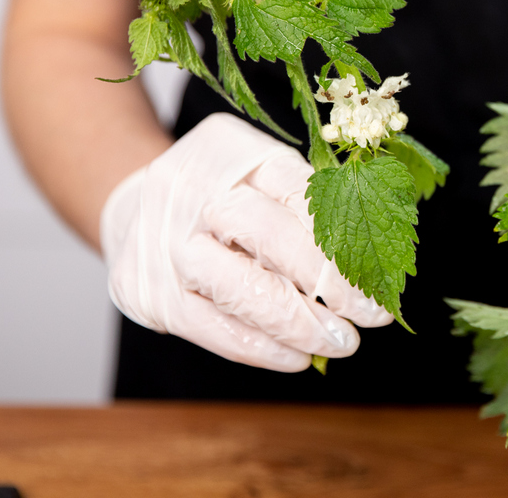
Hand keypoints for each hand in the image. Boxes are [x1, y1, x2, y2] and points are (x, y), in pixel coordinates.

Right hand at [100, 113, 391, 370]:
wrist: (129, 208)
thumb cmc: (219, 194)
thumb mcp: (258, 173)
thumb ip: (307, 204)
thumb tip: (373, 260)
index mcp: (230, 150)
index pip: (296, 191)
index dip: (343, 238)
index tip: (379, 276)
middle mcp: (191, 190)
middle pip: (267, 235)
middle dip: (326, 281)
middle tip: (370, 314)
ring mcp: (164, 242)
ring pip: (239, 288)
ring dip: (299, 324)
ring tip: (340, 342)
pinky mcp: (147, 292)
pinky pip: (212, 328)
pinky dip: (261, 348)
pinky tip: (297, 356)